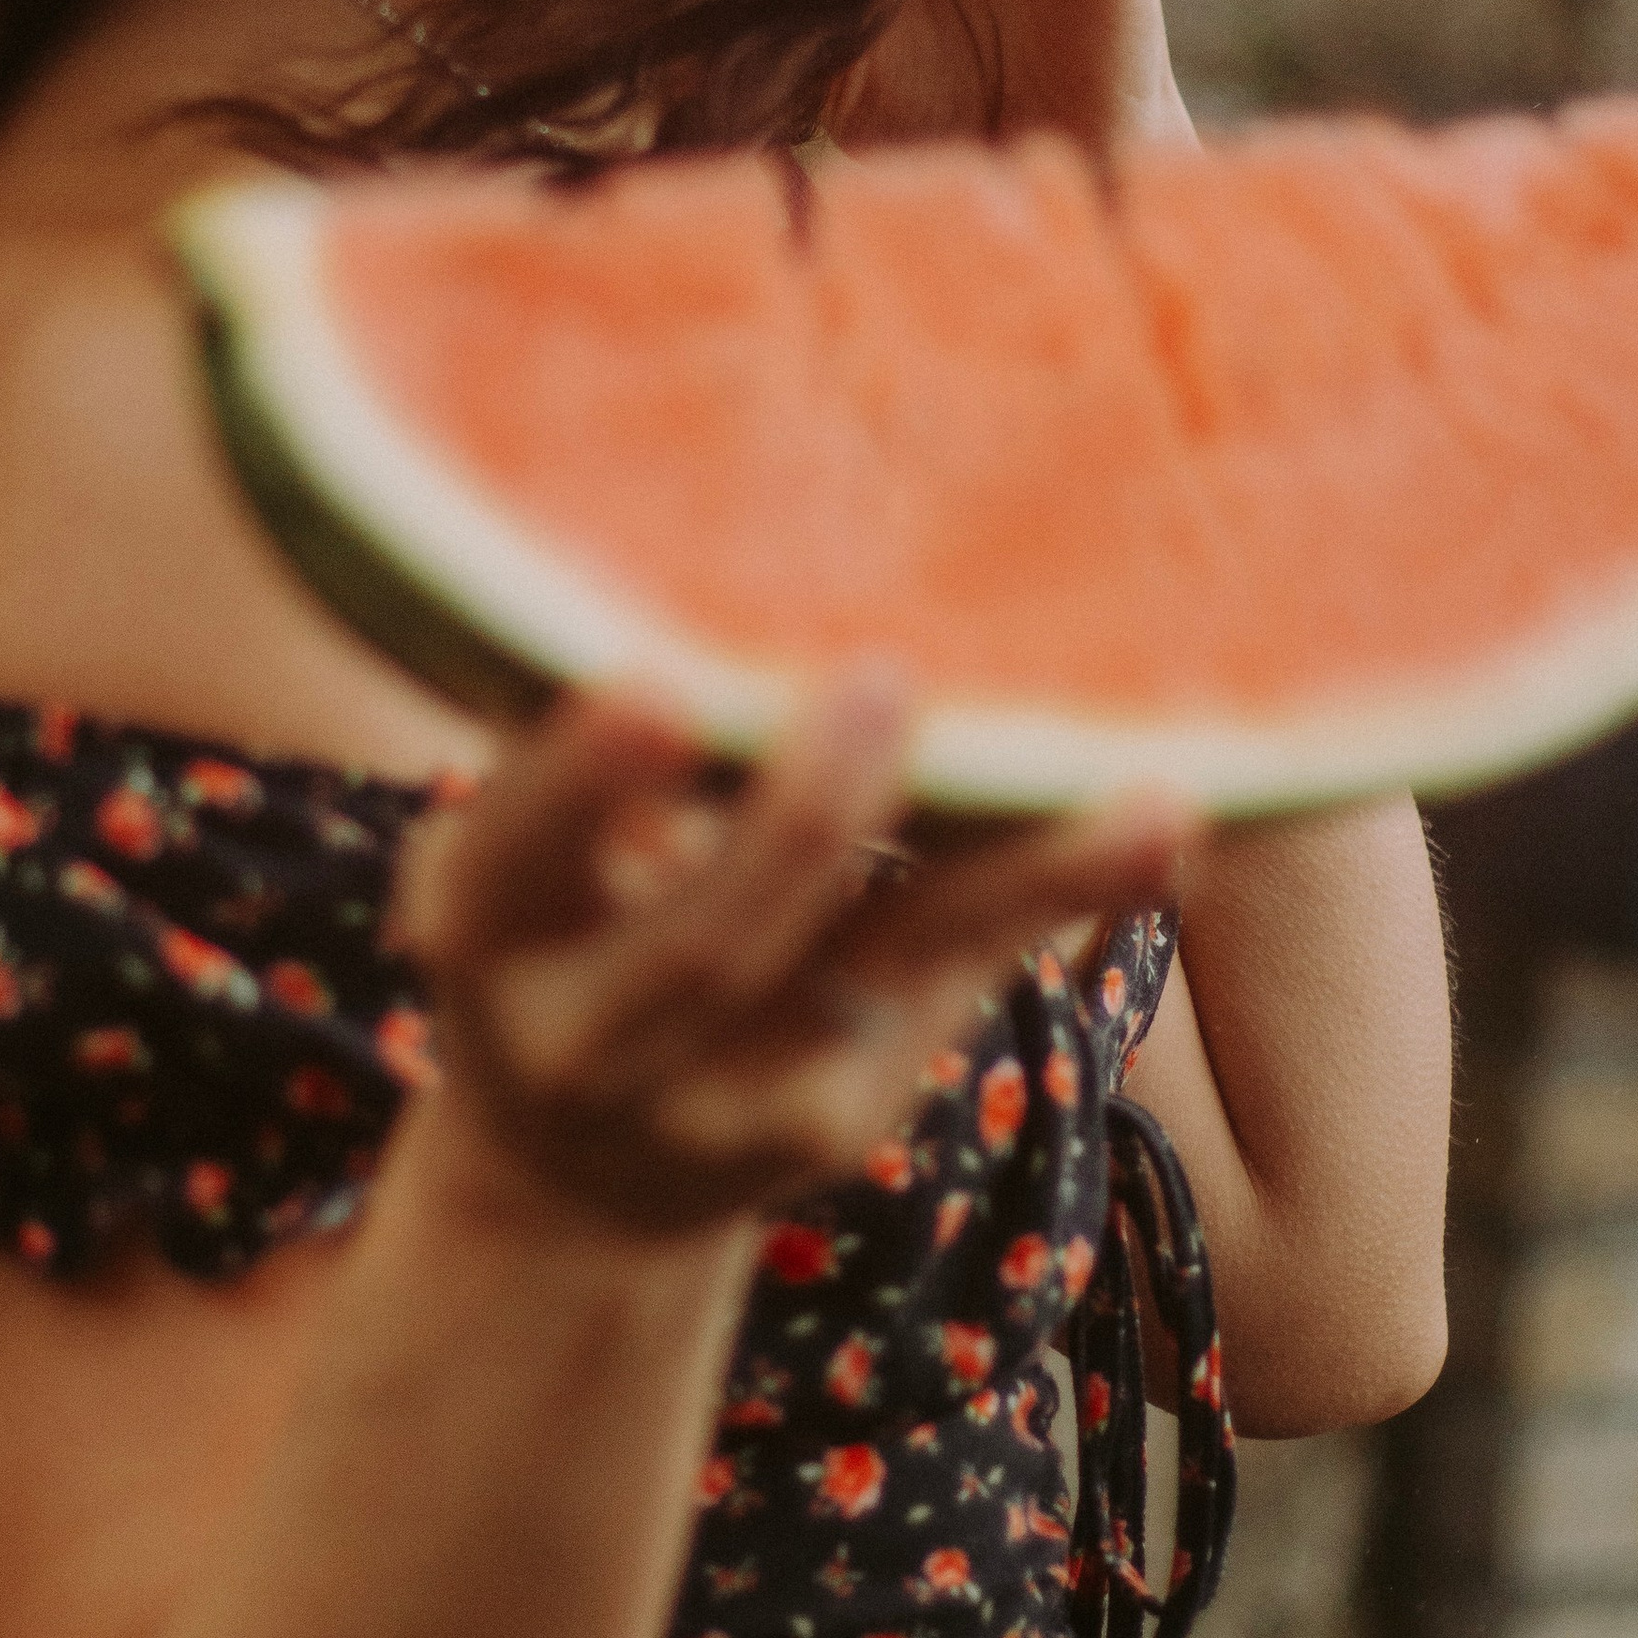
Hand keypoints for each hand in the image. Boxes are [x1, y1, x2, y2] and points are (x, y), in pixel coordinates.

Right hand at [389, 678, 1194, 1241]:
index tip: (654, 684)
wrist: (573, 1168)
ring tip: (1135, 796)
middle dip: (798, 821)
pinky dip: (1057, 894)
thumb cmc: (566, 903)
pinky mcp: (840, 1117)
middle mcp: (585, 1035)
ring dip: (1007, 876)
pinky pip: (958, 979)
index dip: (581, 781)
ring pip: (874, 976)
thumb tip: (703, 469)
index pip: (516, 853)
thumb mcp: (527, 830)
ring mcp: (722, 1101)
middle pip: (706, 943)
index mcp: (482, 921)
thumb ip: (588, 708)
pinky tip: (1155, 818)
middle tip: (879, 681)